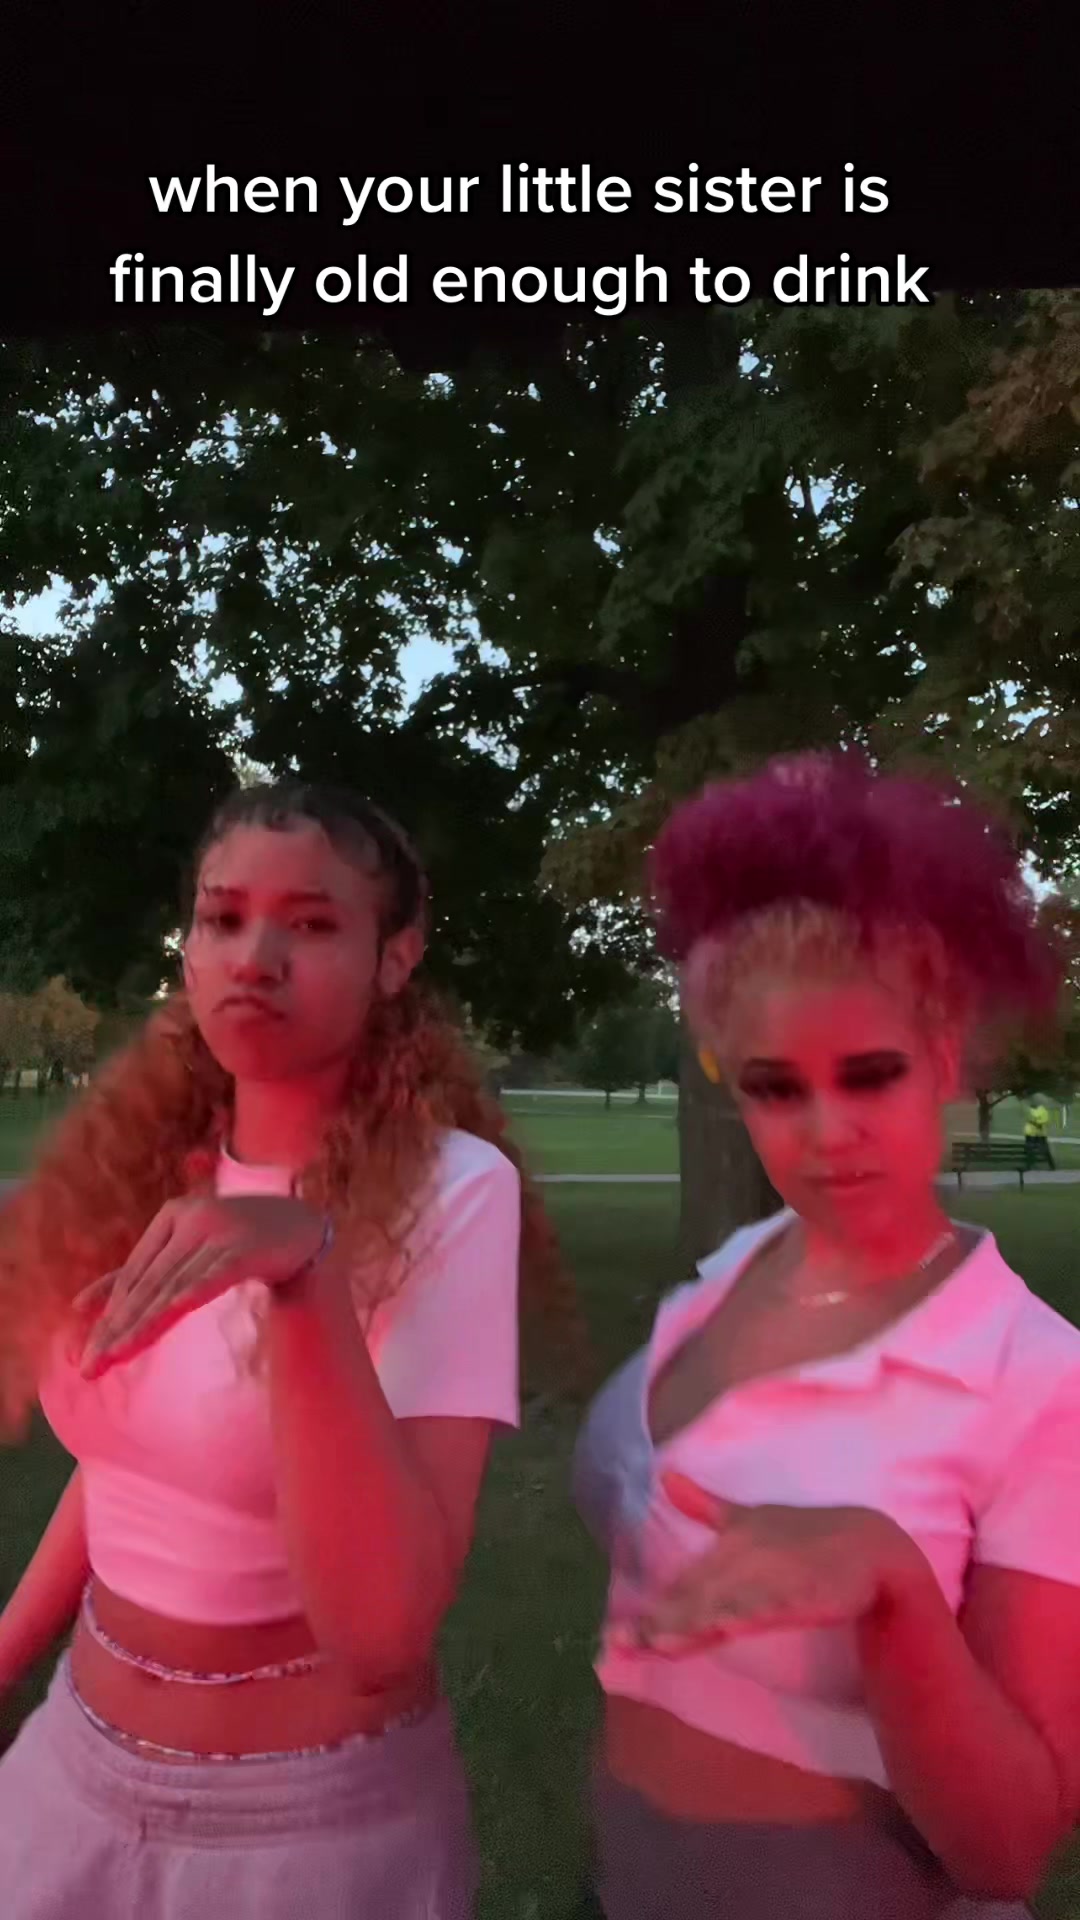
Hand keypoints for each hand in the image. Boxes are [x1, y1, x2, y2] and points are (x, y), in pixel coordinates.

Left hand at [75, 1194, 328, 1379]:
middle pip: (147, 1284)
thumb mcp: (186, 1250)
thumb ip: (139, 1273)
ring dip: (141, 1324)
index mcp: (171, 1214)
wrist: (306, 1224)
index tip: (88, 1355)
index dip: (109, 1316)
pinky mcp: (244, 1248)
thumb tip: (79, 1306)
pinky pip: (210, 1277)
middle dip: (116, 1329)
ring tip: (114, 1356)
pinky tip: (167, 1315)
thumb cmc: (241, 1239)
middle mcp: (191, 1217)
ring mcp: (218, 1231)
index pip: (133, 1274)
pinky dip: (188, 1295)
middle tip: (89, 1367)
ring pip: (172, 1286)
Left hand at [615, 1470, 921, 1655]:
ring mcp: (770, 1573)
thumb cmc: (807, 1534)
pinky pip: (762, 1606)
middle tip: (620, 1645)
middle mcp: (744, 1554)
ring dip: (688, 1623)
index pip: (685, 1585)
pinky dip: (738, 1615)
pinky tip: (717, 1628)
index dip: (653, 1612)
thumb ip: (707, 1507)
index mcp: (730, 1540)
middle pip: (694, 1596)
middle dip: (658, 1623)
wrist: (871, 1545)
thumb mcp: (752, 1516)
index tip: (616, 1636)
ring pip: (722, 1603)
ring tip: (654, 1643)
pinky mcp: (799, 1591)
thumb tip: (666, 1477)